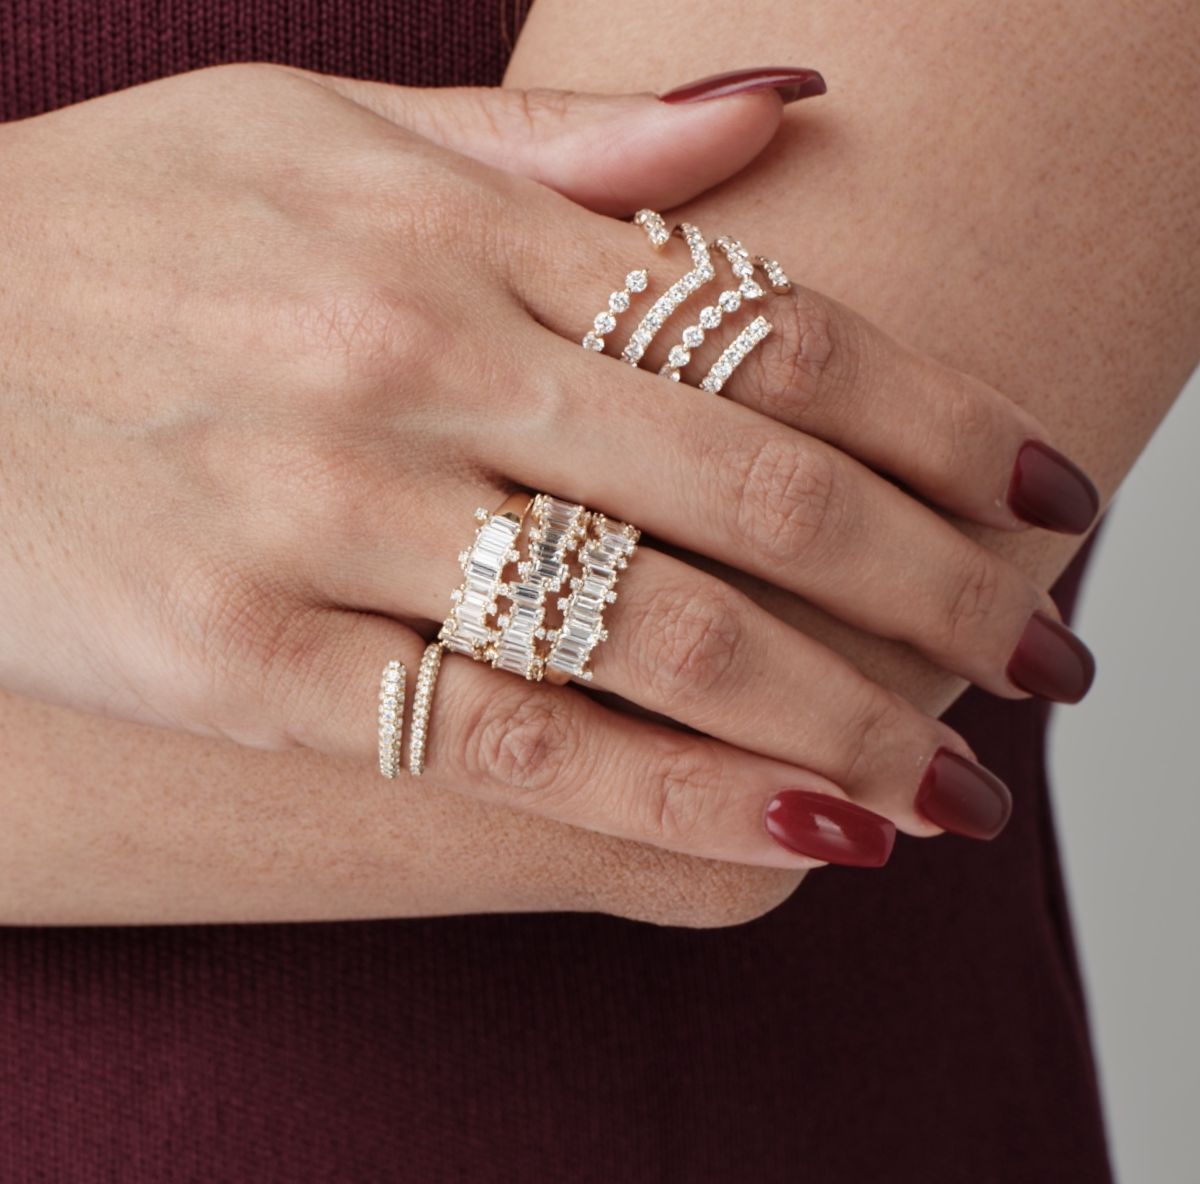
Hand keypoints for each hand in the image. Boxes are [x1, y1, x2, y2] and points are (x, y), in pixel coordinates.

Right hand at [0, 63, 1093, 872]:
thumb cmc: (113, 233)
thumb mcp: (316, 126)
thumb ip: (561, 142)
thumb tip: (783, 108)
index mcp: (451, 223)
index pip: (773, 323)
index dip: (939, 419)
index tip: (1042, 497)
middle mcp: (412, 355)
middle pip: (761, 489)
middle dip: (940, 589)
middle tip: (1050, 657)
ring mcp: (328, 511)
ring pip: (664, 634)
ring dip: (848, 719)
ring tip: (960, 786)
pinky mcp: (249, 660)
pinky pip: (516, 746)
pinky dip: (678, 802)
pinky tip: (806, 842)